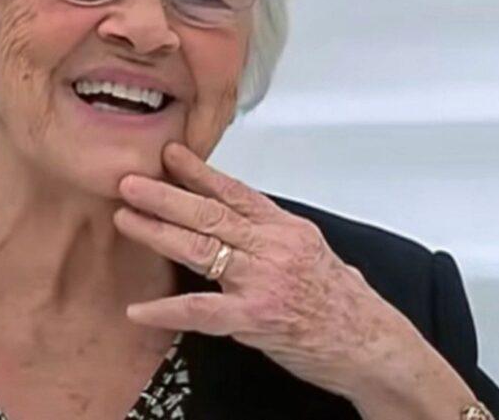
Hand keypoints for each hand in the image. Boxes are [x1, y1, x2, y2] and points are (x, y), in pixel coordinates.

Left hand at [114, 142, 471, 411]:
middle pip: (210, 213)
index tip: (168, 154)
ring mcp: (263, 280)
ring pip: (201, 247)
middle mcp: (273, 246)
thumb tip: (240, 221)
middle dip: (165, 195)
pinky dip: (167, 309)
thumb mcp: (314, 254)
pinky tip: (139, 308)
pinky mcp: (255, 316)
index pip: (235, 191)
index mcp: (286, 228)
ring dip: (157, 232)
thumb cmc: (345, 306)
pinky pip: (201, 310)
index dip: (198, 172)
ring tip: (126, 218)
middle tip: (130, 180)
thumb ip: (274, 237)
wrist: (373, 345)